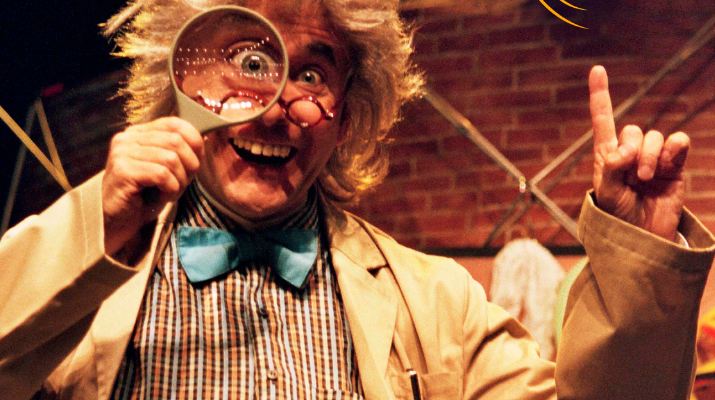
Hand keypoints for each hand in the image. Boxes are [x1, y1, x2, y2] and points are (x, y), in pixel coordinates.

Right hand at [102, 117, 203, 254]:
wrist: (118, 222)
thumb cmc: (145, 197)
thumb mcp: (167, 170)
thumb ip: (181, 153)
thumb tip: (205, 139)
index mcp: (139, 133)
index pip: (174, 123)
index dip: (194, 141)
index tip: (196, 162)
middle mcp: (127, 137)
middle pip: (176, 141)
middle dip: (189, 165)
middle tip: (182, 183)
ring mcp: (122, 152)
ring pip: (171, 159)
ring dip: (179, 181)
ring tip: (170, 193)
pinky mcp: (122, 170)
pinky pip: (161, 174)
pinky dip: (170, 189)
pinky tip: (162, 197)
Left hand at [590, 65, 688, 241]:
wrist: (644, 238)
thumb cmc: (618, 219)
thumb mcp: (606, 195)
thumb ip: (611, 169)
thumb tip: (625, 150)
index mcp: (607, 156)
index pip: (603, 120)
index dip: (601, 95)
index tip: (597, 69)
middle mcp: (630, 153)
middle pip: (632, 130)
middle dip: (631, 149)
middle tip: (632, 175)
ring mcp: (653, 159)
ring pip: (654, 137)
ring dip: (649, 156)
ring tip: (645, 180)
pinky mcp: (675, 166)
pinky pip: (677, 143)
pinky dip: (672, 150)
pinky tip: (667, 166)